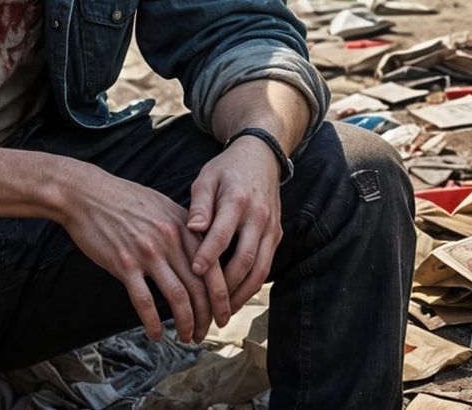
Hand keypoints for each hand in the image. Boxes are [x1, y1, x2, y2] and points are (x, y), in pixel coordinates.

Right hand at [57, 166, 211, 343]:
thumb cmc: (122, 198)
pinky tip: (157, 334)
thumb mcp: (163, 205)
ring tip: (187, 337)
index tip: (222, 314)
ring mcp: (147, 252)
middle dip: (207, 317)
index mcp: (183, 226)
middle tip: (206, 333)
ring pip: (178, 297)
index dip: (222, 297)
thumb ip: (184, 228)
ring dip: (186, 324)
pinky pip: (145, 301)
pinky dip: (153, 323)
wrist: (86, 194)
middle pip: (200, 287)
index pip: (214, 268)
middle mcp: (170, 240)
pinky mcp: (124, 264)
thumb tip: (201, 252)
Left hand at [186, 137, 283, 326]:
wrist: (261, 158)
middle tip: (209, 308)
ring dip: (243, 294)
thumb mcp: (206, 178)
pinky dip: (253, 284)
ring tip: (224, 313)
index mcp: (237, 201)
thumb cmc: (226, 170)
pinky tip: (237, 298)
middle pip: (245, 259)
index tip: (193, 272)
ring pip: (261, 269)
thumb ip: (200, 205)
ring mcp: (271, 228)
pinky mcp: (277, 235)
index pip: (222, 234)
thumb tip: (193, 228)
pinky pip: (267, 265)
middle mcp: (258, 217)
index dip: (208, 255)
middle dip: (228, 287)